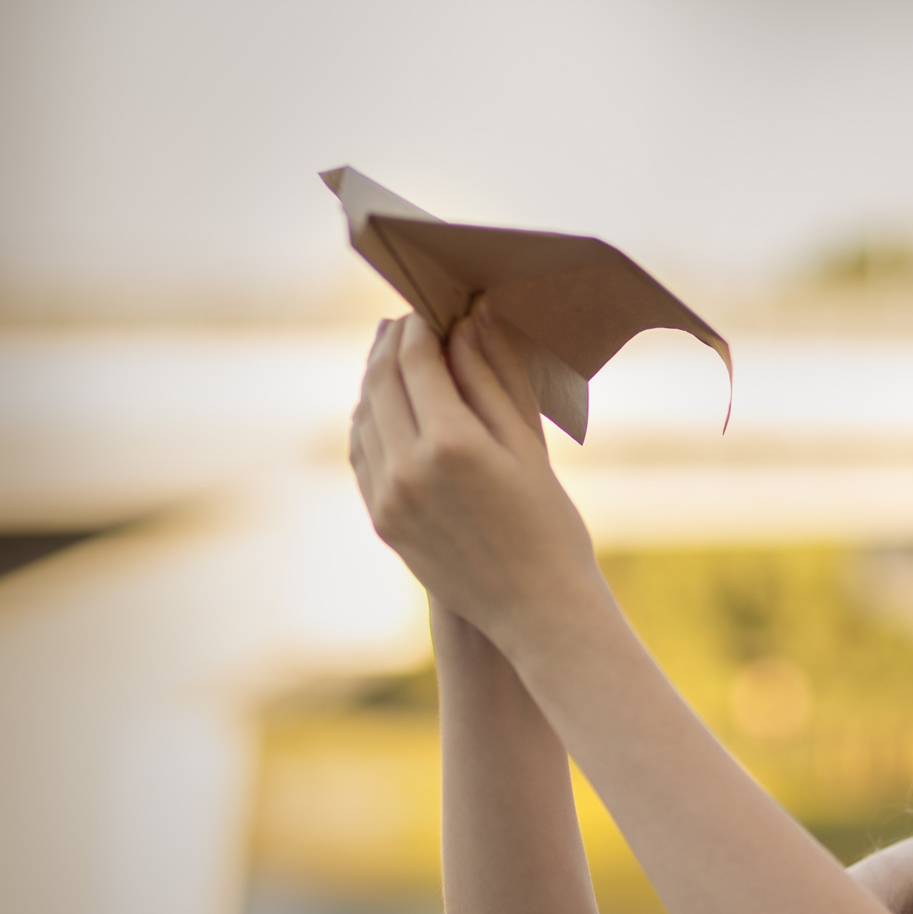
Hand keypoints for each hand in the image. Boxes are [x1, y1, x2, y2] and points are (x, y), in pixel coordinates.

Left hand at [350, 306, 602, 652]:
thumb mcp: (529, 444)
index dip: (419, 325)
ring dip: (375, 378)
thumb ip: (495, 377)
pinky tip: (388, 406)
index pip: (415, 360)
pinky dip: (368, 418)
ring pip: (363, 415)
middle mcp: (408, 468)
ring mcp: (387, 497)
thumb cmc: (550, 523)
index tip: (430, 305)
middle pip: (380, 381)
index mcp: (452, 443)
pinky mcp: (381, 519)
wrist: (537, 609)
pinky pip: (362, 454)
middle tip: (407, 320)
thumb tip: (472, 317)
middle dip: (391, 344)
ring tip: (397, 356)